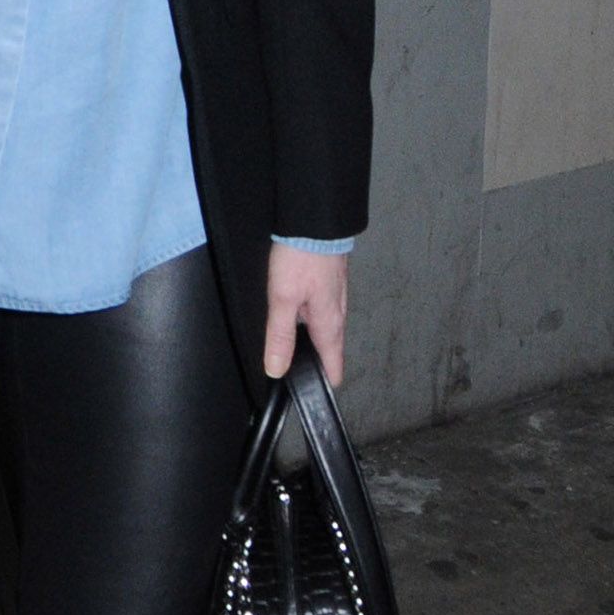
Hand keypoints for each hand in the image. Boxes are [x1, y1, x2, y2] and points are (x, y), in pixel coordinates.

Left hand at [264, 246, 349, 386]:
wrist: (313, 219)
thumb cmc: (301, 256)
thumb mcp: (283, 298)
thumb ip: (280, 334)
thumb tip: (277, 369)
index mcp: (328, 322)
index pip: (334, 363)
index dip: (325, 381)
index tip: (316, 395)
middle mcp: (337, 310)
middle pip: (329, 345)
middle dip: (317, 359)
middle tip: (300, 373)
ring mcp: (335, 293)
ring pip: (325, 323)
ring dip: (314, 336)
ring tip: (296, 345)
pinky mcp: (329, 277)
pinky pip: (322, 305)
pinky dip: (311, 314)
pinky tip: (298, 309)